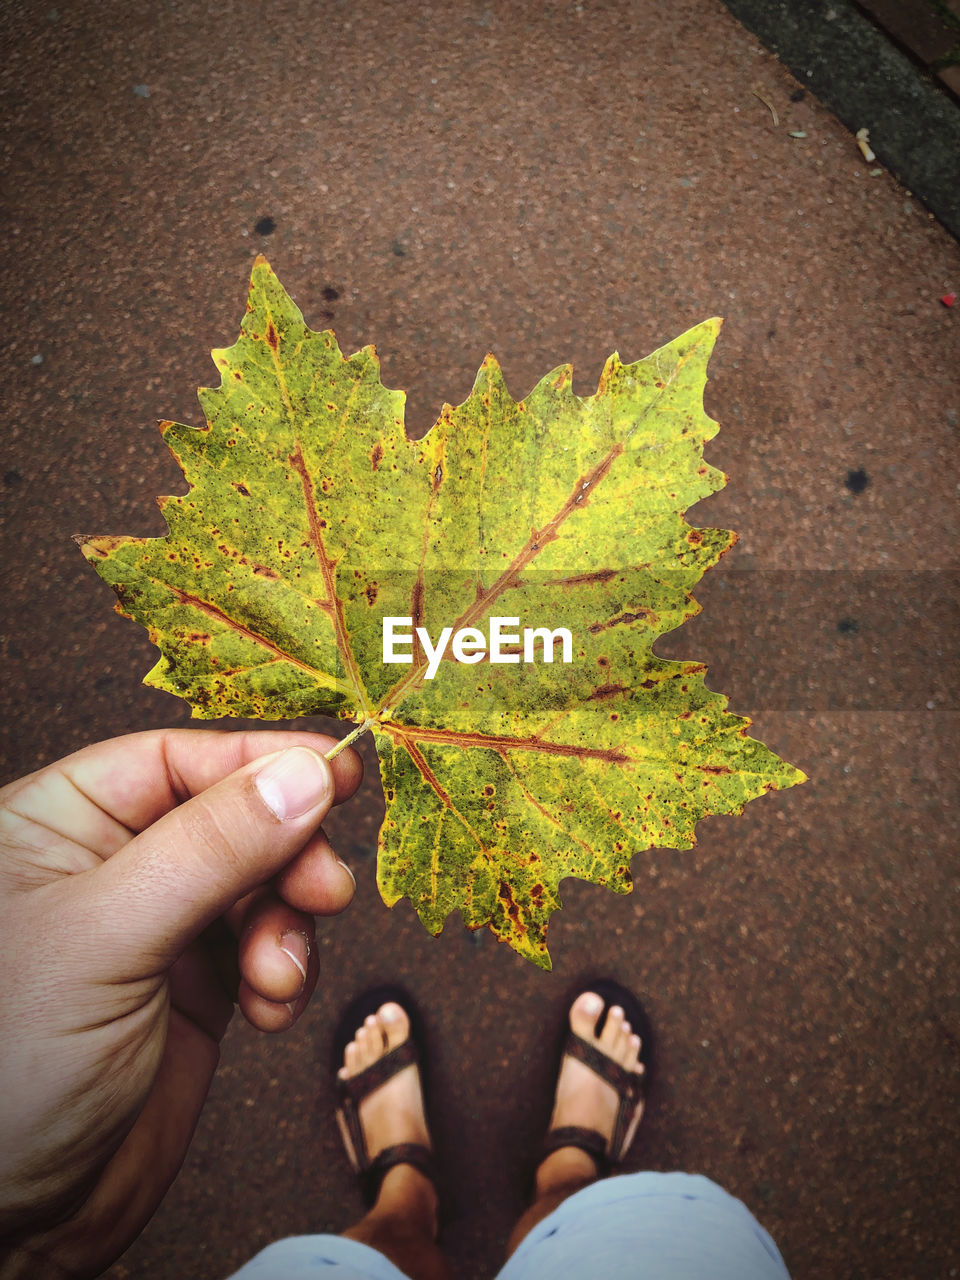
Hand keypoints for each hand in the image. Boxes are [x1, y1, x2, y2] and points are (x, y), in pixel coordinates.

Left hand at [0, 729, 361, 1277]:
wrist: (7, 1223)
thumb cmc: (3, 1068)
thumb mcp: (107, 936)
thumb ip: (211, 848)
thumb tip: (303, 775)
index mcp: (57, 825)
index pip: (176, 757)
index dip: (261, 760)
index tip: (337, 772)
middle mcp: (110, 867)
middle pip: (234, 818)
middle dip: (287, 855)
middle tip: (325, 889)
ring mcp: (155, 929)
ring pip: (261, 885)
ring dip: (287, 928)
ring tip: (276, 978)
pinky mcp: (193, 989)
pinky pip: (267, 950)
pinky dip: (284, 976)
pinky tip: (269, 1010)